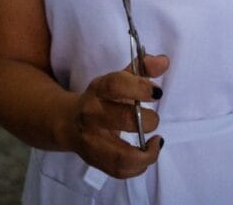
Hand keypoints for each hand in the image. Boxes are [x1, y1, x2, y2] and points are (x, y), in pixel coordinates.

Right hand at [68, 54, 168, 178]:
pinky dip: (139, 167)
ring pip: (121, 156)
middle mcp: (91, 116)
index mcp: (98, 90)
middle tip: (154, 120)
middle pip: (122, 119)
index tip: (157, 92)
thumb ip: (141, 70)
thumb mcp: (117, 80)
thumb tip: (164, 61)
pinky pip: (120, 171)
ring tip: (155, 143)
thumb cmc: (101, 99)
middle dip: (148, 120)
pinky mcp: (95, 161)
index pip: (116, 85)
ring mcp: (91, 142)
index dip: (140, 87)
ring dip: (146, 154)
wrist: (68, 122)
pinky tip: (145, 154)